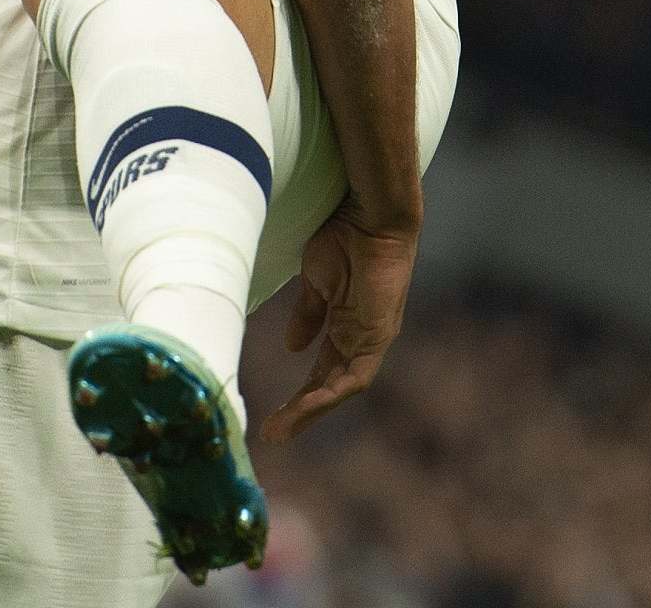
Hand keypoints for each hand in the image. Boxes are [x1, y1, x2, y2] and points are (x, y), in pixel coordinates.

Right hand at [260, 199, 418, 440]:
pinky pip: (356, 377)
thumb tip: (292, 347)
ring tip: (282, 429)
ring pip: (341, 390)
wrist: (369, 216)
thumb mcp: (316, 283)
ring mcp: (371, 340)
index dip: (299, 396)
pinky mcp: (379, 336)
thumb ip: (307, 316)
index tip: (272, 417)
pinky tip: (308, 405)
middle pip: (329, 387)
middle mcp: (360, 339)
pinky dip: (331, 393)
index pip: (322, 372)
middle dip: (301, 412)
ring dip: (311, 411)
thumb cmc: (344, 239)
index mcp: (346, 327)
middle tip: (270, 434)